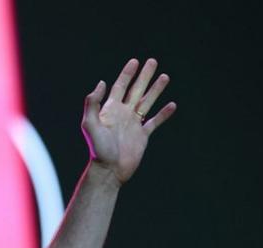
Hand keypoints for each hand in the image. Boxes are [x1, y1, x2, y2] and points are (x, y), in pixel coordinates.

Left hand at [82, 58, 175, 183]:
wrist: (109, 171)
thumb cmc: (98, 150)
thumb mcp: (90, 124)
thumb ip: (93, 103)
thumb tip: (102, 82)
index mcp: (110, 110)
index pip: (120, 87)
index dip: (127, 74)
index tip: (135, 61)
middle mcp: (123, 115)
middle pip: (136, 90)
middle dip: (144, 76)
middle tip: (153, 62)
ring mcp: (133, 125)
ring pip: (147, 102)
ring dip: (155, 90)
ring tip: (165, 76)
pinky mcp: (142, 136)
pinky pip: (154, 122)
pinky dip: (163, 114)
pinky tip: (171, 105)